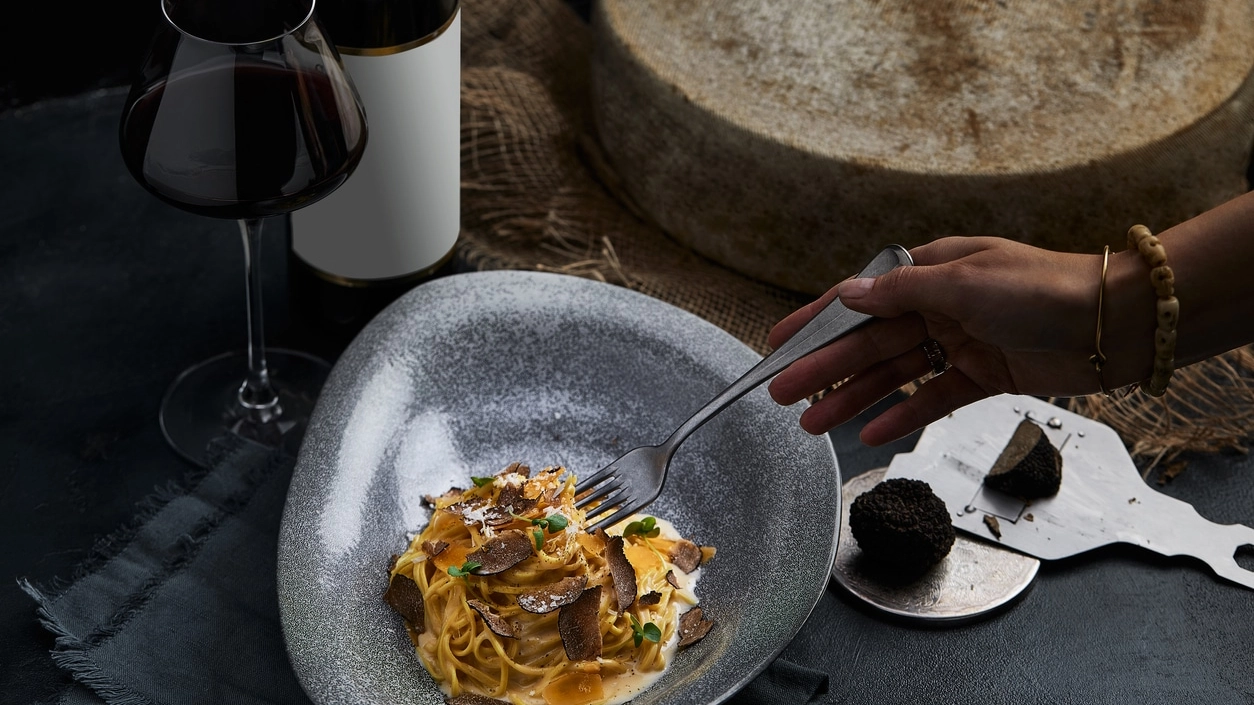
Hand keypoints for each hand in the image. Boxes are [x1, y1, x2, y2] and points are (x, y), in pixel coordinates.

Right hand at [767, 237, 1114, 445]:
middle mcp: (940, 305)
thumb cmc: (1040, 287)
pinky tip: (869, 433)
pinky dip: (902, 414)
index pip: (858, 300)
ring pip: (894, 374)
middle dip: (824, 369)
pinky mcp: (983, 375)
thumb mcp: (961, 281)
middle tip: (783, 395)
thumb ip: (900, 293)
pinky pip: (931, 397)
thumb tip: (846, 296)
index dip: (814, 323)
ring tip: (812, 423)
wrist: (1114, 323)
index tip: (776, 344)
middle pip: (869, 342)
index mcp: (930, 271)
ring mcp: (960, 341)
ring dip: (853, 398)